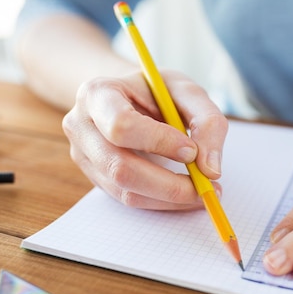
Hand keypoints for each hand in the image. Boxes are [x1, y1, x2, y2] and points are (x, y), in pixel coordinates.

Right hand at [62, 70, 227, 209]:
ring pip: (125, 191)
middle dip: (168, 184)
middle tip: (206, 186)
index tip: (191, 151)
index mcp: (97, 94)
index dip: (159, 142)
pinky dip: (162, 202)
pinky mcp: (95, 178)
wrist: (127, 96)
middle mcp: (81, 126)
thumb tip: (211, 171)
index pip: (121, 125)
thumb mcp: (186, 91)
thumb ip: (207, 122)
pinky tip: (185, 194)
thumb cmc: (156, 91)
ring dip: (169, 198)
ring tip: (202, 192)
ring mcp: (84, 156)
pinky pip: (129, 199)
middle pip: (119, 167)